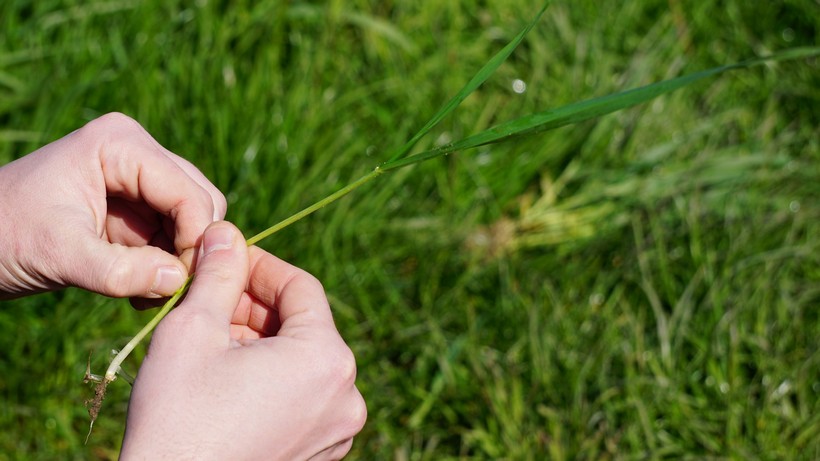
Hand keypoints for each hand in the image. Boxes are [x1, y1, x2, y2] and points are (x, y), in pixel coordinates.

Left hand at [0, 113, 225, 299]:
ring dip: (181, 262)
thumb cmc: (2, 237)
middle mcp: (138, 154)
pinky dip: (167, 267)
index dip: (195, 239)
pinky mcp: (136, 209)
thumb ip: (121, 271)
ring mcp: (139, 181)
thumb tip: (180, 281)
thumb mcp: (60, 255)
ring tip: (150, 296)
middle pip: (202, 202)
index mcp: (121, 144)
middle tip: (168, 292)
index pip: (189, 192)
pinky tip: (141, 290)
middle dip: (191, 249)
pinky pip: (174, 237)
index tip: (181, 285)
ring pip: (194, 222)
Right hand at [121, 222, 366, 459]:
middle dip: (256, 306)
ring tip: (212, 338)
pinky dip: (271, 377)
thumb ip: (219, 273)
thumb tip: (227, 232)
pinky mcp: (320, 452)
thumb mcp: (193, 330)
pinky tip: (227, 376)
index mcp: (326, 359)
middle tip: (209, 298)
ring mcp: (337, 428)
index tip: (225, 257)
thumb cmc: (177, 416)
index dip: (259, 266)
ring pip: (301, 360)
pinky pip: (302, 395)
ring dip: (261, 341)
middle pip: (303, 325)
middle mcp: (346, 394)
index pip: (301, 288)